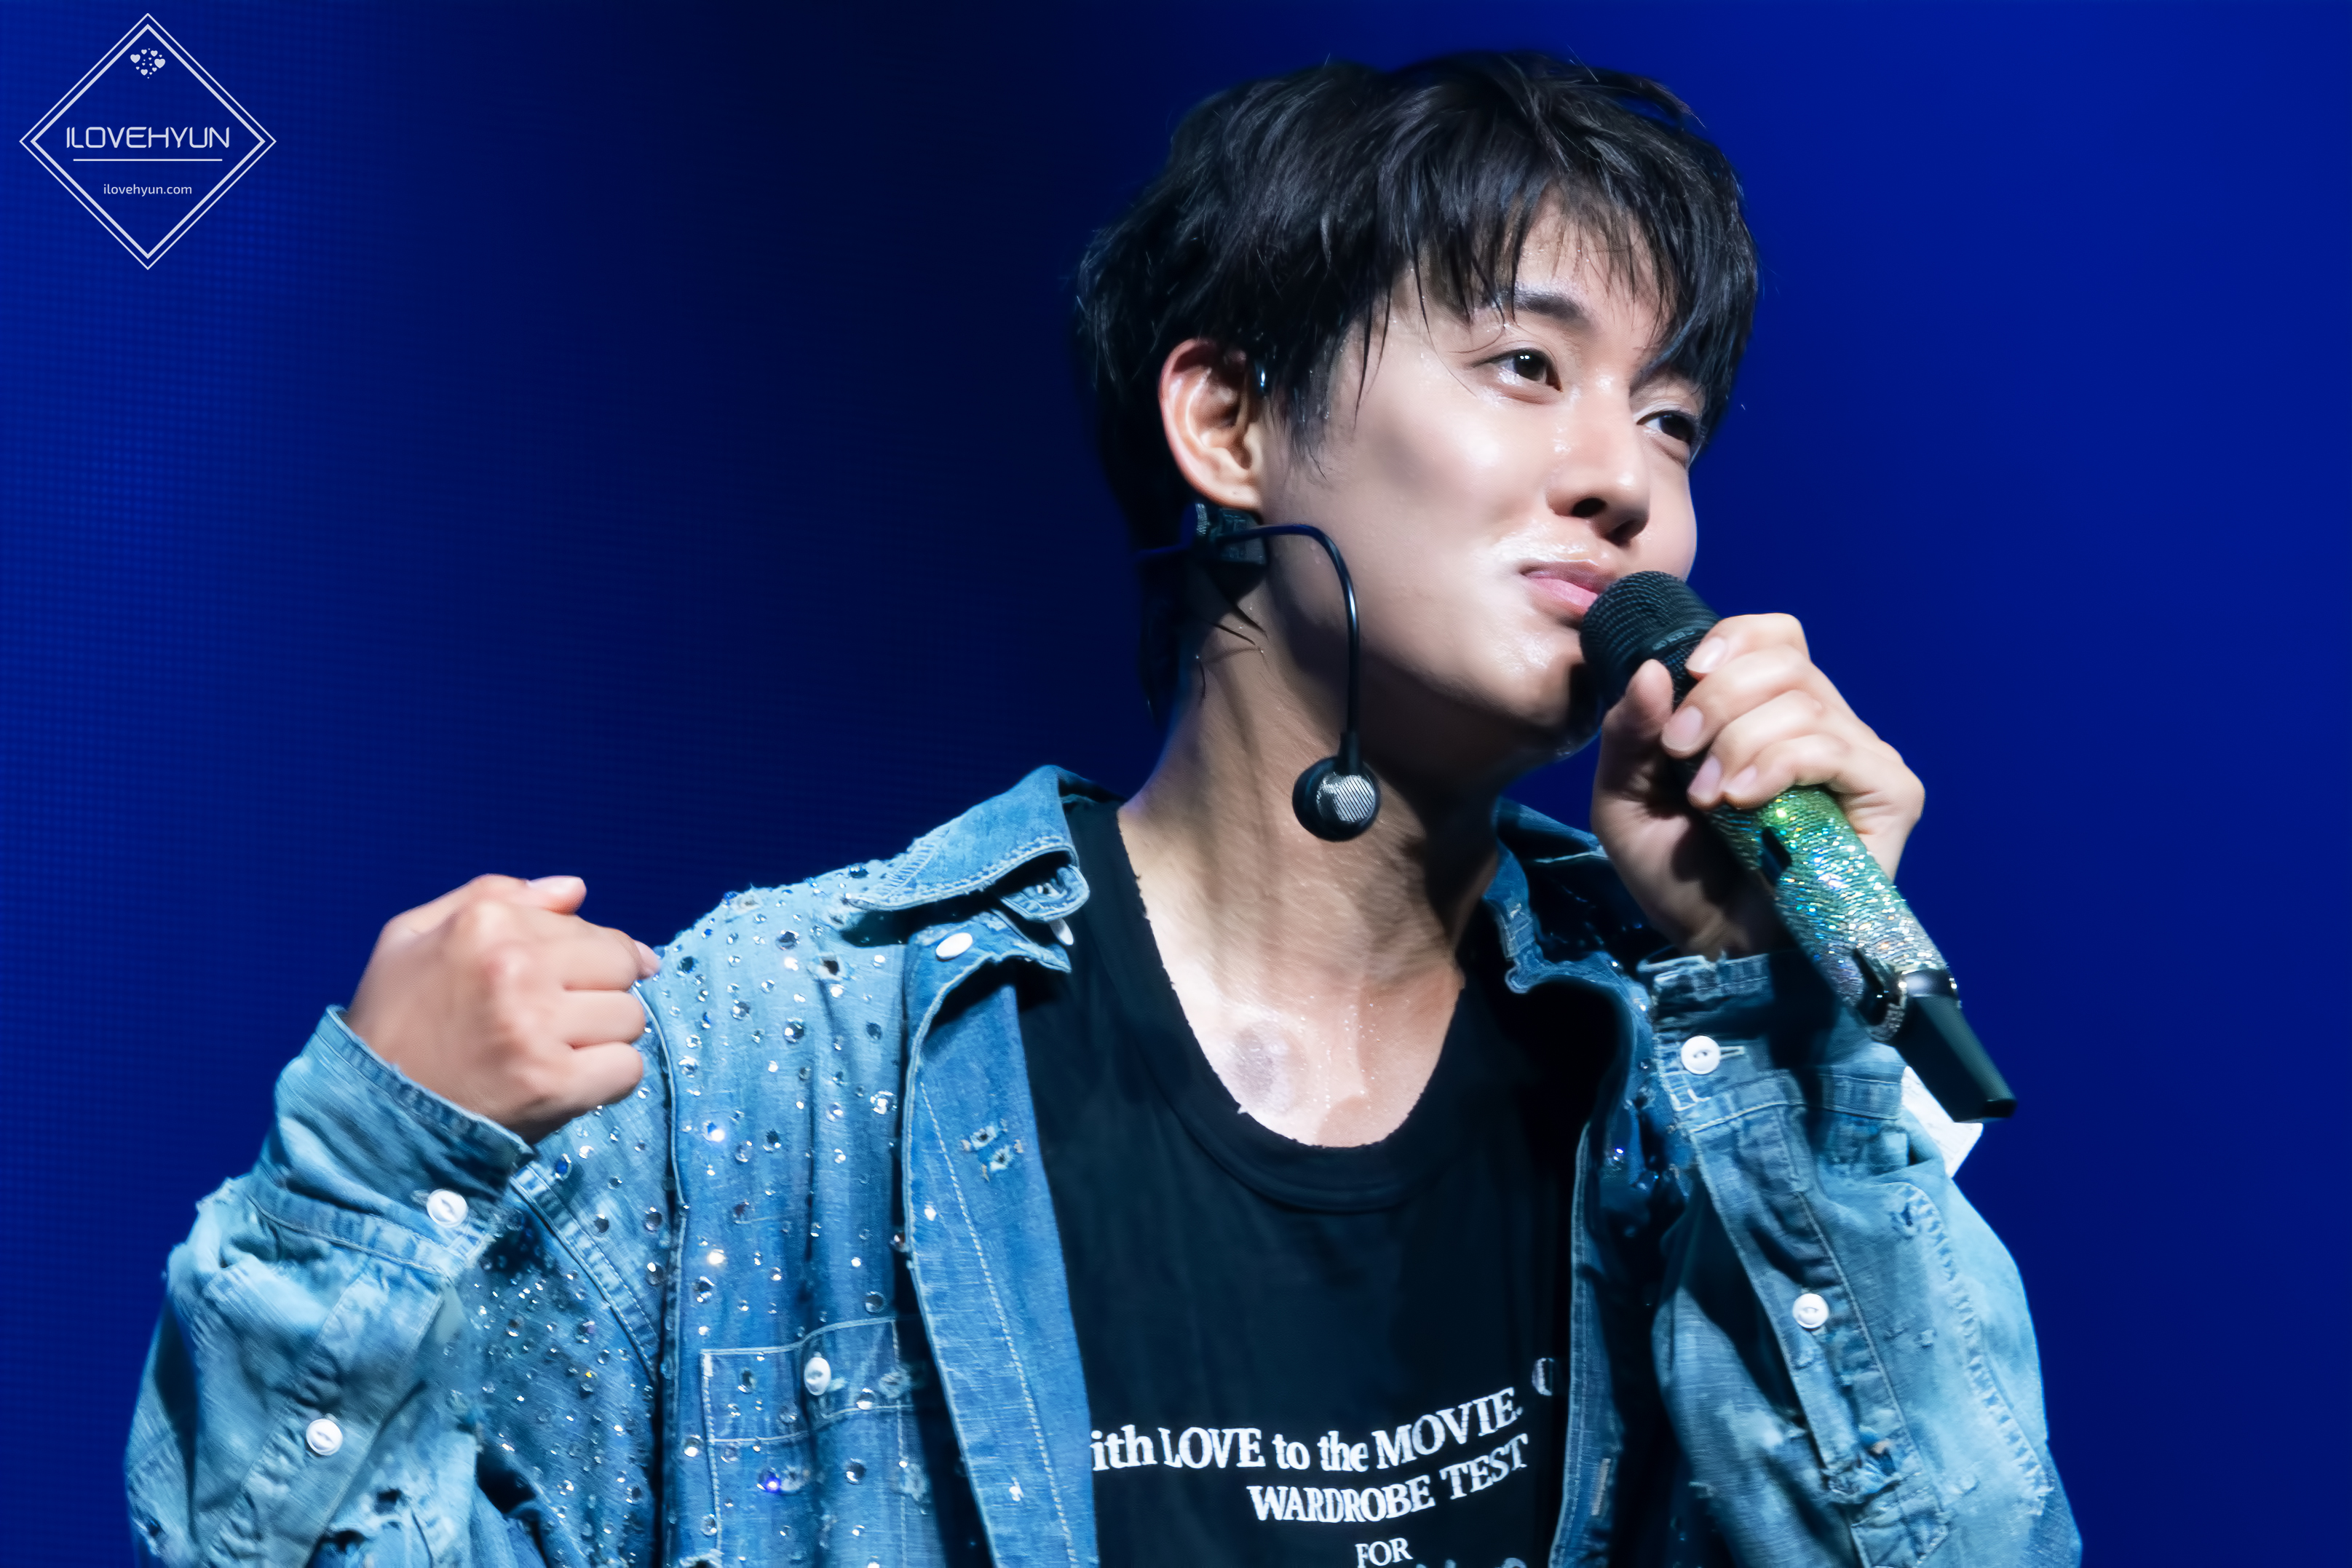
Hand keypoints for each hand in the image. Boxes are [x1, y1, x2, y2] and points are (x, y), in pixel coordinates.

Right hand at [344, 875, 658, 1141]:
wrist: (366, 1112)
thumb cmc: (392, 1020)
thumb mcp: (414, 936)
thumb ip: (495, 896)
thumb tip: (575, 889)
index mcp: (487, 924)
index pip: (595, 931)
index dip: (593, 960)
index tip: (573, 985)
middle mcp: (516, 967)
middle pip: (623, 970)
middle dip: (602, 994)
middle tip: (558, 1021)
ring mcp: (536, 1027)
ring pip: (631, 1019)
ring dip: (604, 1039)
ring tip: (555, 1051)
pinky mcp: (551, 1082)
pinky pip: (627, 1068)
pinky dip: (607, 1079)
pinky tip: (566, 1082)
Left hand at [1589, 612, 1923, 957]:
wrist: (1713, 949)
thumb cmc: (1677, 876)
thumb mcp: (1625, 799)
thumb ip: (1628, 734)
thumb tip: (1652, 669)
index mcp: (1767, 713)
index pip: (1773, 635)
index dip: (1731, 641)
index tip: (1687, 678)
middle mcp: (1821, 726)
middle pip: (1783, 660)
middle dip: (1717, 699)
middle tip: (1680, 753)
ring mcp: (1859, 759)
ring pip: (1803, 703)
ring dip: (1739, 743)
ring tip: (1709, 800)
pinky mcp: (1888, 795)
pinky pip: (1835, 748)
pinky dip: (1778, 765)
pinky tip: (1744, 802)